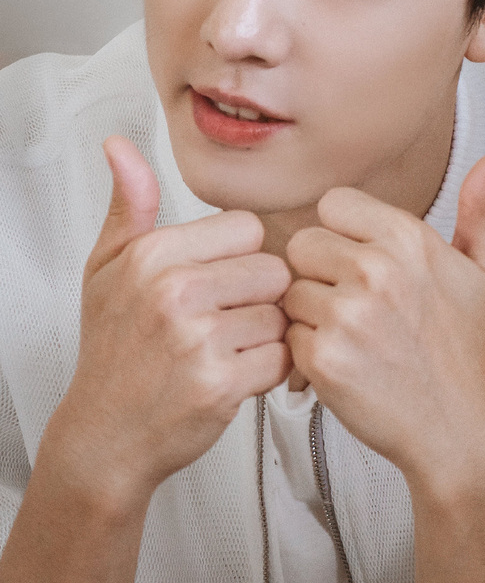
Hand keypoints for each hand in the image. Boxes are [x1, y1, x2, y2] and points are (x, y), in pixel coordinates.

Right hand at [51, 135, 291, 506]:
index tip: (218, 281)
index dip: (241, 257)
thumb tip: (121, 146)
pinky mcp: (221, 383)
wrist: (105, 436)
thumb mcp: (107, 268)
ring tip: (230, 349)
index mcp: (153, 254)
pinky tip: (236, 375)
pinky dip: (269, 371)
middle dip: (260, 296)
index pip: (247, 227)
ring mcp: (198, 338)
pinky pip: (282, 357)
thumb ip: (130, 205)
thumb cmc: (113, 350)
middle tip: (228, 320)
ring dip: (267, 335)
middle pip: (273, 268)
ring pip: (281, 314)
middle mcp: (175, 290)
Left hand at [281, 143, 484, 488]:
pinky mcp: (323, 357)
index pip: (333, 204)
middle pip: (301, 243)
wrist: (458, 430)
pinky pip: (288, 332)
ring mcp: (347, 315)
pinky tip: (344, 361)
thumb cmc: (468, 350)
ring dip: (311, 312)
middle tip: (355, 302)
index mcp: (409, 239)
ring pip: (291, 288)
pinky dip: (306, 350)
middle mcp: (376, 270)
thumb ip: (484, 205)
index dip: (343, 233)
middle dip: (320, 271)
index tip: (362, 260)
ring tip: (353, 335)